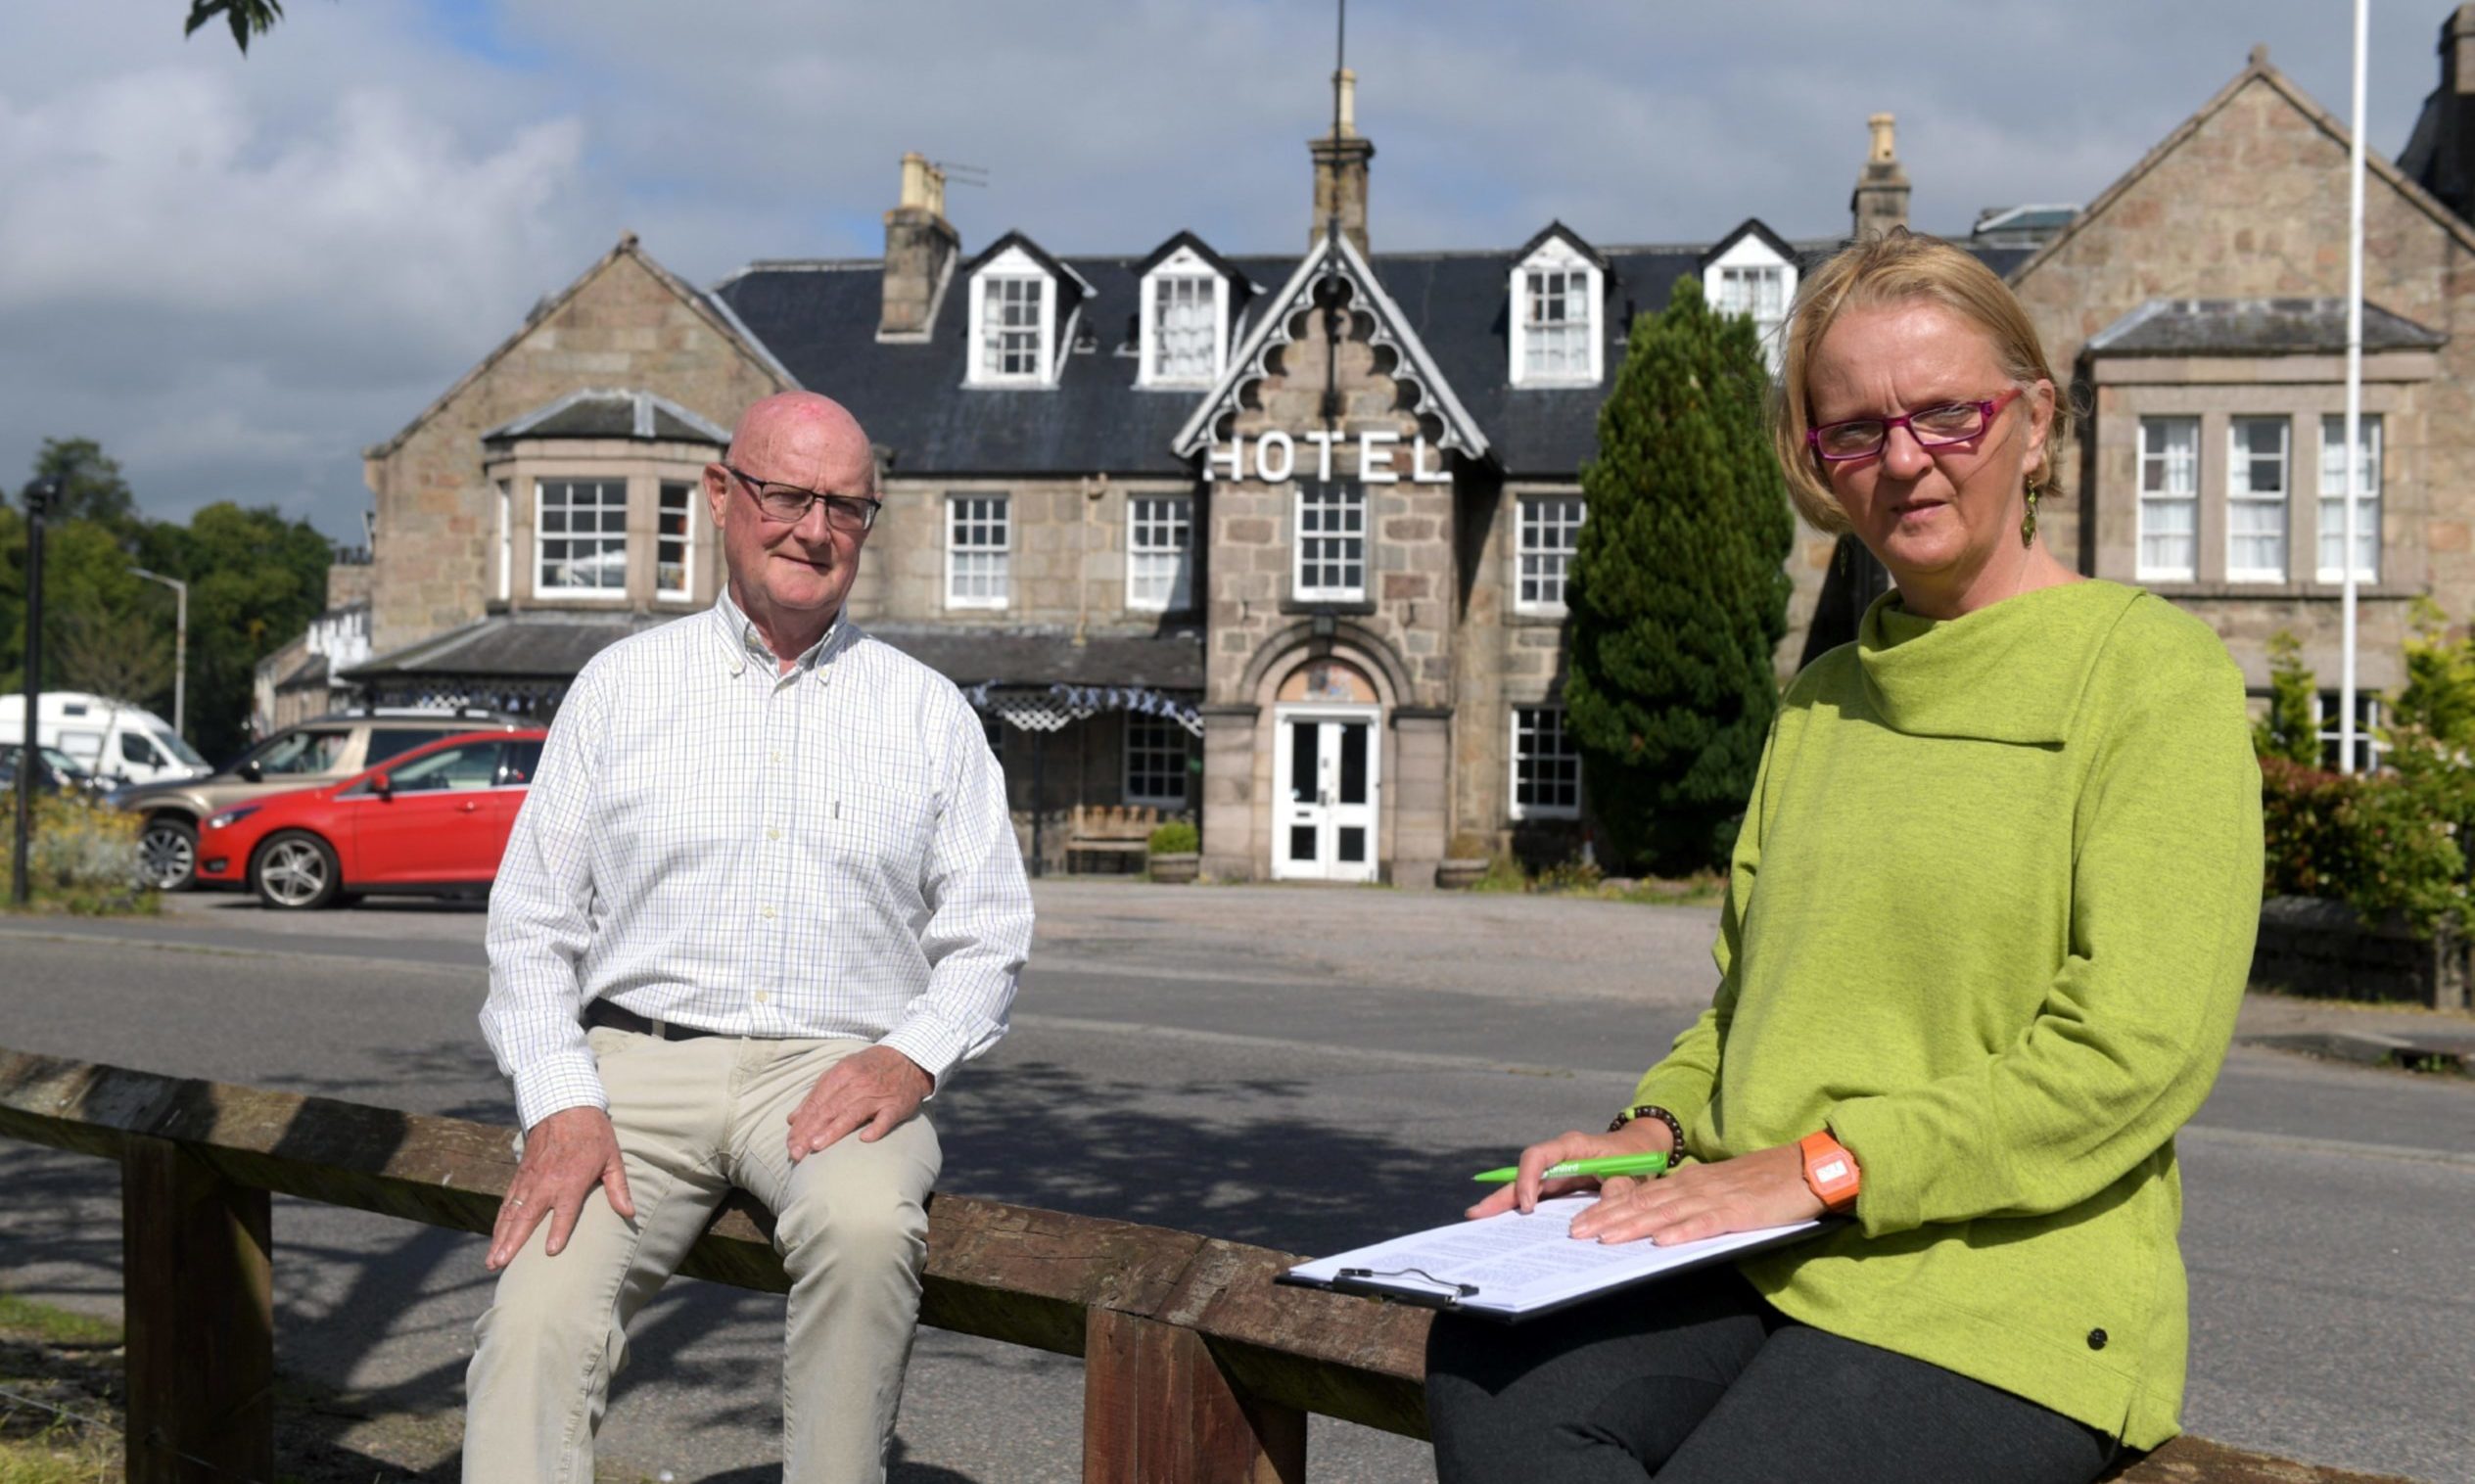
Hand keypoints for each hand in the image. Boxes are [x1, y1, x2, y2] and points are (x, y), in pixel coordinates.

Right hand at [486, 1106, 634, 1270]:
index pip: (565, 1211)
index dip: (558, 1230)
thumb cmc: (594, 1134)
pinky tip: (495, 1237)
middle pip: (527, 1217)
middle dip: (513, 1242)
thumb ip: (619, 1188)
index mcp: (572, 1180)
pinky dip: (500, 1221)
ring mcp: (530, 1179)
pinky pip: (507, 1202)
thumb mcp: (613, 1158)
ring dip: (501, 1237)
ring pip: (512, 1213)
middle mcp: (546, 1182)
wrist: (565, 1105)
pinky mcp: (521, 1175)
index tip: (550, 1251)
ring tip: (492, 1261)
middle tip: (500, 1264)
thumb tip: (629, 1214)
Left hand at [785, 1045, 932, 1161]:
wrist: (909, 1058)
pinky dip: (876, 1128)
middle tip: (796, 1152)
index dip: (802, 1124)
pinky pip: (886, 1119)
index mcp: (841, 1074)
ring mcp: (878, 1095)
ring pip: (852, 1114)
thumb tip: (793, 1119)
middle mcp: (857, 1084)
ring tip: (816, 1145)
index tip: (790, 1143)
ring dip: (833, 1130)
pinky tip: (864, 1139)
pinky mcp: (896, 1106)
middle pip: (829, 1110)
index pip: (817, 1102)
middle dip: (810, 1132)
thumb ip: (817, 1094)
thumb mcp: (841, 1072)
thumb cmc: (870, 1068)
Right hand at [1465, 1116, 1675, 1220]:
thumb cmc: (1637, 1158)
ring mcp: (1558, 1171)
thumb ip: (1619, 1189)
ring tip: (1480, 1218)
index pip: (1539, 1156)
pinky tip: (1505, 1222)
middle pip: (1523, 1173)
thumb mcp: (1634, 1173)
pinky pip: (1537, 1195)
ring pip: (1525, 1185)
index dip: (1528, 1179)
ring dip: (1504, 1201)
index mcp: (1573, 1146)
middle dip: (1501, 1193)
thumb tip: (1602, 1211)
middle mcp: (1560, 1156)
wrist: (1642, 1152)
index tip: (1527, 1205)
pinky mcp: (1560, 1184)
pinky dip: (1521, 1207)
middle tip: (1478, 1213)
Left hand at [1568, 1140, 1823, 1246]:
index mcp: (1691, 1181)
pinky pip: (1706, 1223)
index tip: (1579, 1221)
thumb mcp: (1722, 1186)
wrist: (1809, 1167)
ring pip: (1665, 1213)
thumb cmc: (1767, 1181)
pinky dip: (1683, 1233)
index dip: (1609, 1208)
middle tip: (1575, 1233)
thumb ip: (1693, 1200)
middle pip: (1643, 1203)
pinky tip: (1662, 1243)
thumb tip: (1663, 1221)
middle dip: (1607, 1218)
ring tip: (1603, 1239)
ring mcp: (1717, 1198)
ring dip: (1632, 1226)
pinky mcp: (1740, 1212)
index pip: (1641, 1195)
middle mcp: (1696, 1186)